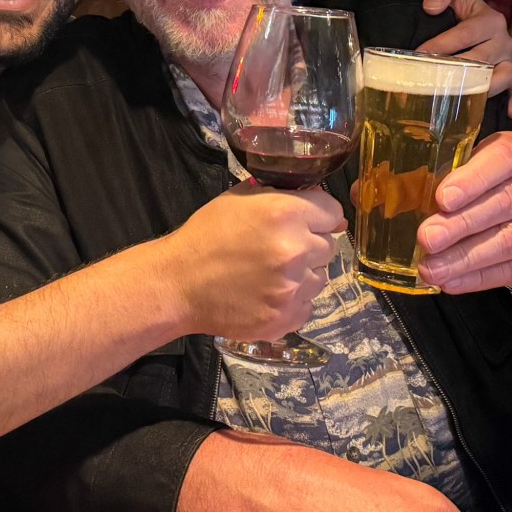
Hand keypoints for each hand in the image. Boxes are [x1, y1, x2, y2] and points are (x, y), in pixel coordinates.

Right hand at [168, 182, 344, 340]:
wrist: (178, 283)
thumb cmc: (205, 237)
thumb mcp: (238, 200)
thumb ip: (278, 194)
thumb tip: (313, 198)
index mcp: (285, 213)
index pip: (333, 212)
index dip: (320, 216)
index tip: (308, 223)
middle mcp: (295, 250)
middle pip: (329, 246)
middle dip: (310, 245)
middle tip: (280, 250)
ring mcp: (292, 288)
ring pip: (321, 278)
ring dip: (304, 275)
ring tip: (271, 275)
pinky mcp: (285, 318)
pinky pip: (307, 306)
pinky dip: (293, 302)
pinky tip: (267, 294)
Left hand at [417, 132, 511, 294]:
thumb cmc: (485, 188)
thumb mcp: (465, 173)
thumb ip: (432, 179)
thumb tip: (379, 195)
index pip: (504, 157)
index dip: (474, 179)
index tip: (442, 199)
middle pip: (506, 202)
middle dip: (462, 224)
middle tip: (427, 238)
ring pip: (511, 240)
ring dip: (466, 257)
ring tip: (431, 268)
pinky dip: (477, 278)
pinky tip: (450, 282)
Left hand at [420, 0, 511, 117]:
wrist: (464, 19)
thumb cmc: (456, 5)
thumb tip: (432, 7)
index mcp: (490, 21)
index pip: (467, 34)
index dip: (443, 44)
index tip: (420, 54)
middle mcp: (503, 41)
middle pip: (481, 60)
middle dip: (456, 70)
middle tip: (431, 78)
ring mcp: (506, 61)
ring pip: (501, 77)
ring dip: (481, 88)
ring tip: (456, 95)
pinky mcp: (508, 77)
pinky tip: (507, 112)